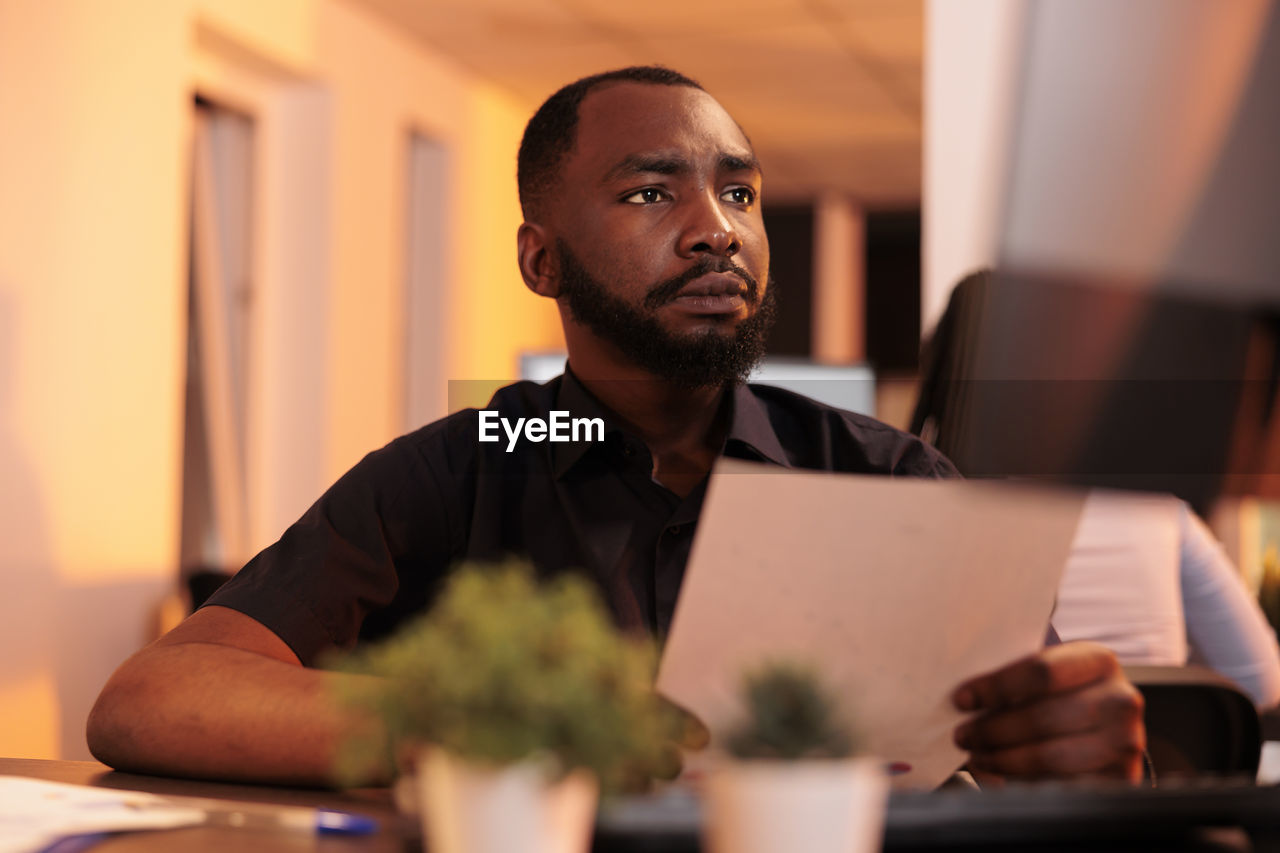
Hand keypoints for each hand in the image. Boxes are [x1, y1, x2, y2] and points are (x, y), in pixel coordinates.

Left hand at [951, 641, 1144, 783]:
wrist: (1108, 729)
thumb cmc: (1064, 696)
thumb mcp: (1049, 677)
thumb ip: (1016, 678)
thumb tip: (965, 696)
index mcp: (1099, 660)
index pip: (1041, 671)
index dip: (996, 687)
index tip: (962, 699)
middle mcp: (1120, 700)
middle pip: (1041, 717)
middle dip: (992, 729)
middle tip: (962, 735)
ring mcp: (1125, 742)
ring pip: (1049, 755)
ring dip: (1003, 758)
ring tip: (977, 755)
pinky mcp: (1120, 779)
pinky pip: (1062, 784)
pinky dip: (1025, 781)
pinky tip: (1003, 773)